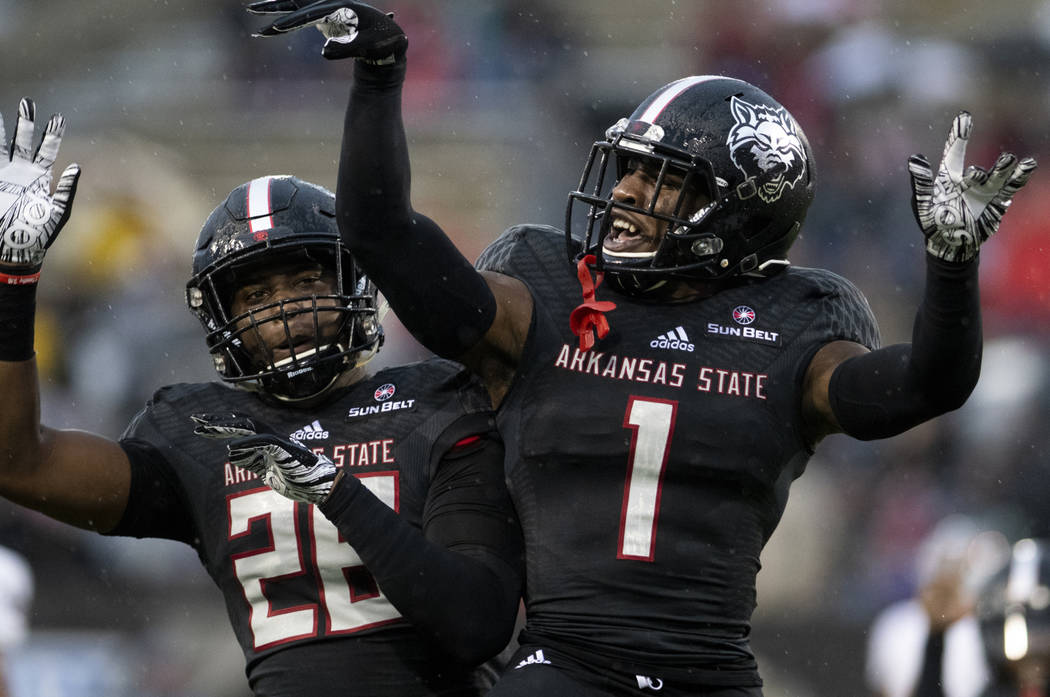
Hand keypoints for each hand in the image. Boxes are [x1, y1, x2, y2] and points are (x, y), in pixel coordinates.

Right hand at [0, 98, 80, 278]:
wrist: (15, 249)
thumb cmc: (40, 235)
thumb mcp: (59, 213)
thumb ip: (67, 190)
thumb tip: (76, 167)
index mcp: (40, 178)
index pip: (47, 150)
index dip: (51, 134)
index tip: (57, 117)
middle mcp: (21, 172)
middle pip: (24, 141)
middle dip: (26, 122)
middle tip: (28, 102)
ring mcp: (5, 175)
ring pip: (5, 145)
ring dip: (6, 128)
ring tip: (12, 110)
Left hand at [192, 413, 336, 503]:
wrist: (321, 486)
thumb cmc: (298, 479)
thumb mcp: (267, 471)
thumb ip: (251, 461)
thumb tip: (231, 453)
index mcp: (267, 441)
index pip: (240, 429)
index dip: (220, 425)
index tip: (201, 425)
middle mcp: (272, 437)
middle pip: (241, 424)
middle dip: (217, 422)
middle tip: (195, 419)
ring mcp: (279, 442)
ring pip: (250, 428)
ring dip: (228, 428)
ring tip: (207, 428)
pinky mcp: (285, 450)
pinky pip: (264, 443)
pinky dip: (248, 444)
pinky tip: (231, 448)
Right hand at [247, 0, 406, 62]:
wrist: (389, 38)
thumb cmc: (383, 41)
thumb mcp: (371, 45)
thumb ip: (349, 48)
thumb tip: (324, 53)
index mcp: (343, 8)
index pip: (312, 14)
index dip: (294, 21)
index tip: (277, 27)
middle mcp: (332, 5)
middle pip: (299, 4)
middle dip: (276, 9)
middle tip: (253, 13)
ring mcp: (327, 10)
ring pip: (296, 6)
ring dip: (274, 9)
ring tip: (251, 10)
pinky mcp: (324, 19)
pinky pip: (300, 16)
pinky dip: (285, 20)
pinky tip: (270, 26)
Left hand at [908, 111, 1036, 261]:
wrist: (950, 243)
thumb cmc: (932, 221)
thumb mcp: (922, 203)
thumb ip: (921, 182)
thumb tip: (914, 158)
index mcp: (948, 177)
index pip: (954, 152)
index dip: (958, 135)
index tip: (964, 115)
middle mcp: (969, 181)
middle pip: (978, 170)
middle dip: (978, 172)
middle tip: (973, 175)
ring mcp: (985, 190)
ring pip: (997, 175)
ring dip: (1002, 169)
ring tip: (1008, 161)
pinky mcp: (997, 202)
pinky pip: (1011, 186)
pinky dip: (1019, 176)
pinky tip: (1027, 165)